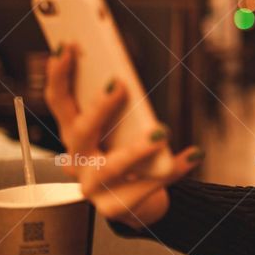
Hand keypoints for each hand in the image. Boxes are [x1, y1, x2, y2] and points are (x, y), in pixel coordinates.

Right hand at [45, 44, 201, 229]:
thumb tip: (124, 74)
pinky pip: (148, 186)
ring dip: (136, 148)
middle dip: (98, 107)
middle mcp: (77, 160)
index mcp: (75, 134)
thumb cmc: (127, 156)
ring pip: (111, 167)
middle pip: (79, 132)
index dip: (59, 75)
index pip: (59, 101)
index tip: (69, 47)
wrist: (137, 202)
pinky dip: (174, 168)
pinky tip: (194, 154)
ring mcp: (93, 187)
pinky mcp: (116, 207)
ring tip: (162, 131)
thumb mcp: (121, 127)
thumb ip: (119, 105)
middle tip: (118, 84)